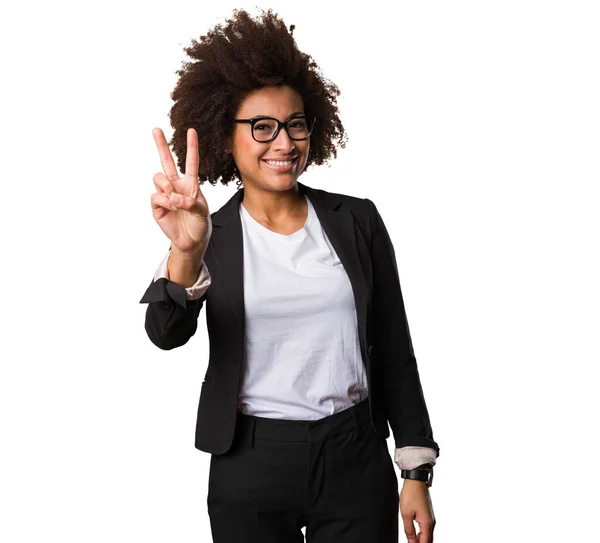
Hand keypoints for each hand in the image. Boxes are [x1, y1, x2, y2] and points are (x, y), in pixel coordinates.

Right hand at [150, 127, 210, 255]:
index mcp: (191, 184)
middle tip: (156, 129)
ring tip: (175, 201)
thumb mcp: (202, 212)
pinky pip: (156, 196)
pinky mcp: (157, 205)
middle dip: (161, 145)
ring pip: (159, 177)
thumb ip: (190, 202)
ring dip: (167, 187)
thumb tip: (173, 197)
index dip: (191, 147)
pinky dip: (164, 201)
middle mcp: (176, 185)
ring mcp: (165, 194)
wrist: (191, 241)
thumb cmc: (200, 224)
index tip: (191, 130)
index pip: (191, 162)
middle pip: (166, 161)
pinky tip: (171, 207)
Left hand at [400, 480, 435, 541]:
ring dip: (420, 539)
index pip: (424, 542)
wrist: (416, 481)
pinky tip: (414, 534)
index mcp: (427, 523)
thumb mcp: (406, 514)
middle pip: (427, 540)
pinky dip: (421, 533)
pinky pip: (426, 528)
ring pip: (427, 534)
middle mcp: (431, 522)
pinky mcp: (427, 514)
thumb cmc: (411, 494)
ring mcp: (430, 518)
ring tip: (411, 540)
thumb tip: (411, 541)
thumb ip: (408, 529)